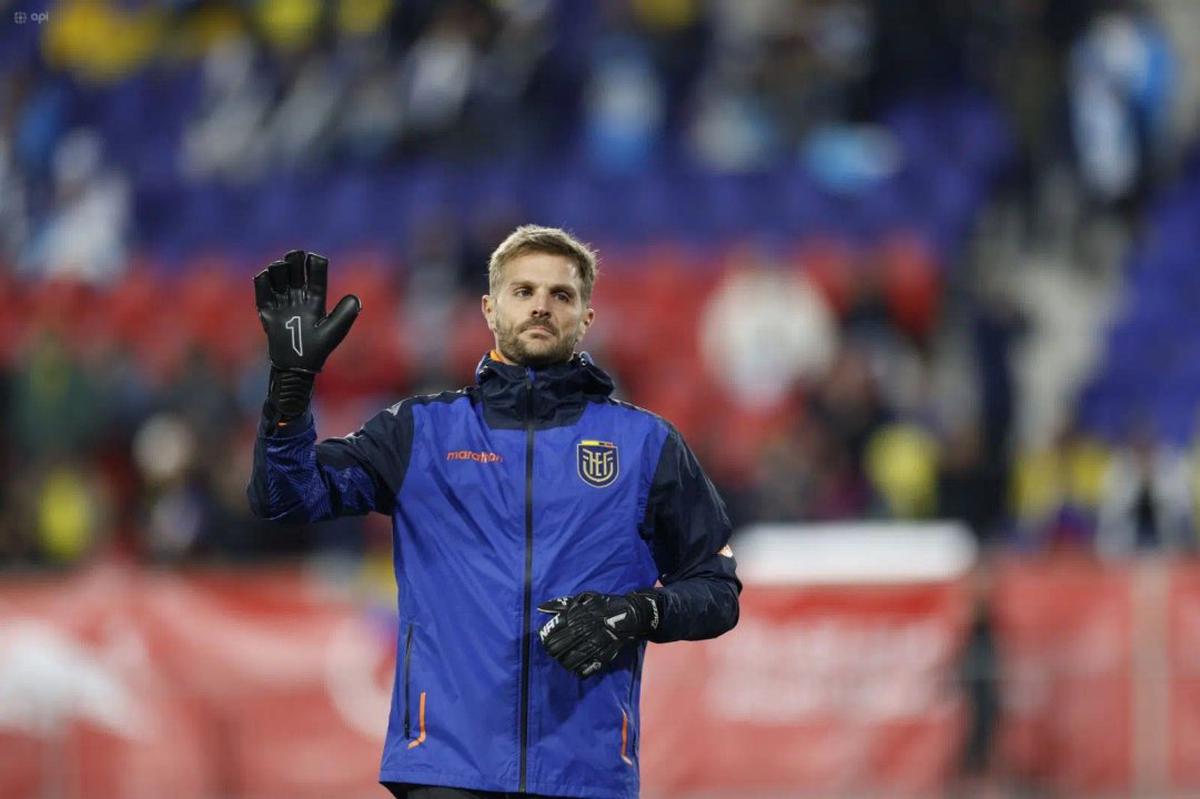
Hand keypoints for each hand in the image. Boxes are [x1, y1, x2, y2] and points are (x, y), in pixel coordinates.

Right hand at [253, 250, 359, 417]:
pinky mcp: (267, 310)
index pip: (316, 276)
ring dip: (278, 268)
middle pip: (295, 270)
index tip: (314, 258)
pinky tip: (266, 277)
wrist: (296, 365)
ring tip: (280, 268)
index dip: (315, 264)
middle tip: (294, 256)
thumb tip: (355, 297)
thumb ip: (345, 315)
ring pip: (278, 276)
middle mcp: (299, 297)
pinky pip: (262, 290)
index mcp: (316, 300)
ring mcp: (282, 302)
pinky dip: (262, 281)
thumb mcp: (334, 332)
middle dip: (294, 260)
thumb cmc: (318, 349)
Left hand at [537, 591, 659, 677]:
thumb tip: (541, 607)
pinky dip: (578, 671)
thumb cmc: (605, 605)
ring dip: (563, 662)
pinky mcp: (603, 656)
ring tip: (564, 659)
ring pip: (568, 661)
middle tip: (554, 650)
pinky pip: (585, 670)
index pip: (551, 631)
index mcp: (575, 617)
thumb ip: (562, 604)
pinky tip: (577, 667)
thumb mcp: (583, 598)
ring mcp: (592, 645)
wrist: (631, 614)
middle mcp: (582, 632)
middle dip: (552, 651)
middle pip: (556, 649)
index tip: (545, 639)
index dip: (545, 637)